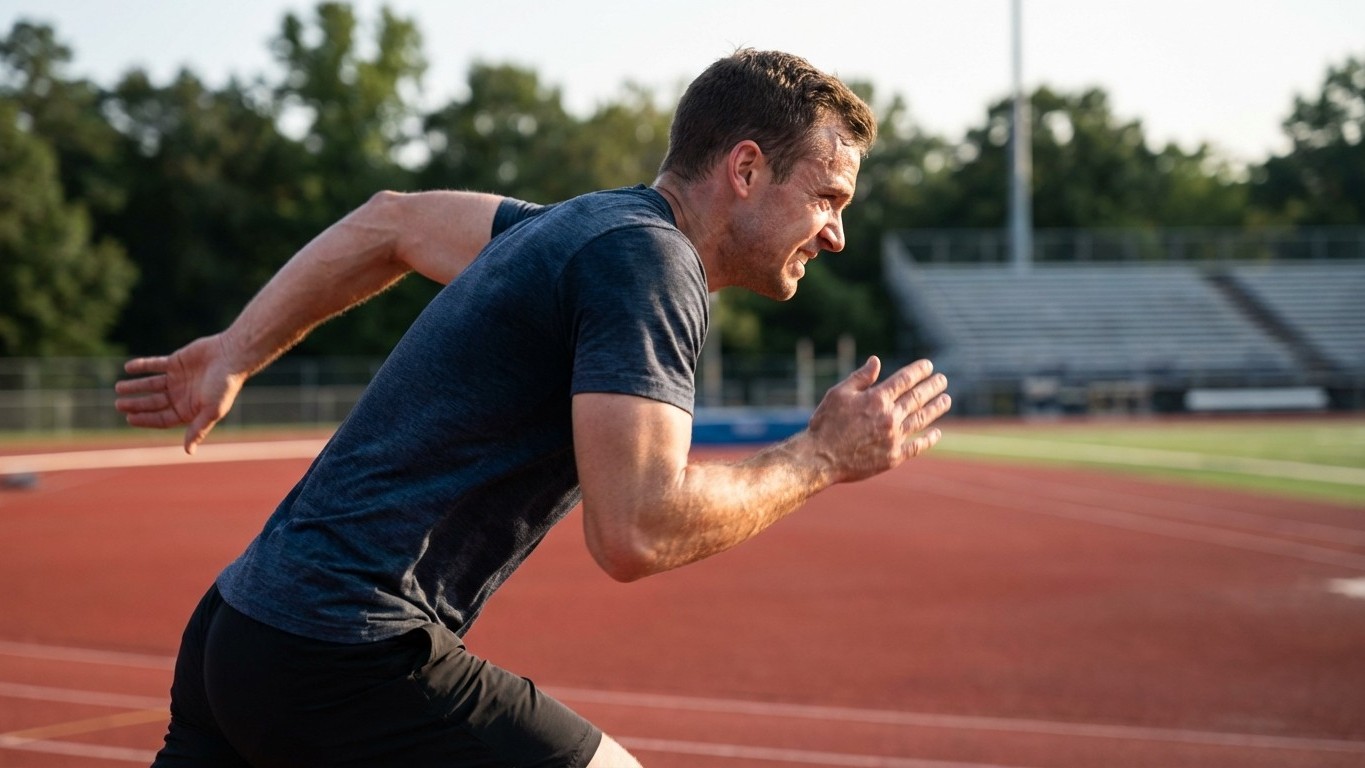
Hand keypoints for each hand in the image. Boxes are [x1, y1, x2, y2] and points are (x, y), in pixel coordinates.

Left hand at [113, 334, 245, 453]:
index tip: (129, 418)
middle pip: (153, 402)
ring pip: (151, 384)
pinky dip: (142, 366)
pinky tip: (128, 368)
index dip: (145, 419)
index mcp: (189, 409)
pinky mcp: (176, 362)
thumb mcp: (211, 411)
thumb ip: (198, 429)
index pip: (162, 418)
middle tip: (119, 404)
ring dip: (135, 386)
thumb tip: (189, 452)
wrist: (232, 357)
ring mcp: (178, 378)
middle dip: (136, 404)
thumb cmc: (224, 386)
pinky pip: (155, 364)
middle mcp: (181, 395)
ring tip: (118, 387)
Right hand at [806, 357, 949, 482]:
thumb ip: (860, 378)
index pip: (904, 380)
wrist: (820, 458)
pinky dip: (929, 439)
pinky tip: (937, 432)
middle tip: (943, 380)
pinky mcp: (893, 457)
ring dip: (936, 408)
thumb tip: (876, 361)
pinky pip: (917, 446)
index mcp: (876, 399)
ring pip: (921, 419)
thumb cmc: (825, 423)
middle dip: (932, 386)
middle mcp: (889, 417)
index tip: (929, 366)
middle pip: (917, 397)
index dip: (918, 371)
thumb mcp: (839, 394)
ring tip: (947, 400)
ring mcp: (894, 438)